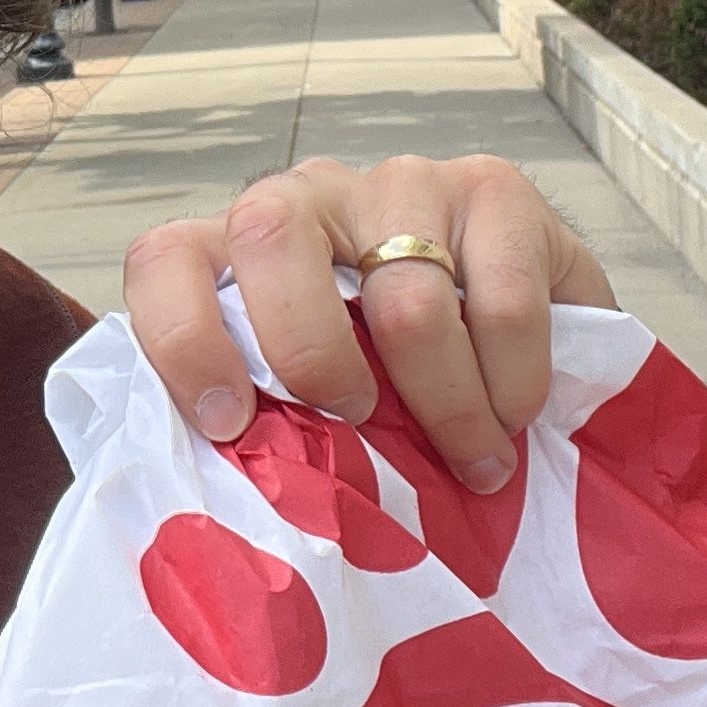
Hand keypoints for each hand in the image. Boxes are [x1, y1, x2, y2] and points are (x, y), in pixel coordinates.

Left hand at [121, 154, 618, 495]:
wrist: (538, 346)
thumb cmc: (398, 397)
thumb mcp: (315, 412)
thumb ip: (264, 433)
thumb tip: (232, 522)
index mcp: (238, 252)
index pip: (168, 258)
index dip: (183, 335)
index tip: (228, 424)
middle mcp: (310, 198)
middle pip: (271, 236)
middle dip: (310, 353)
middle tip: (359, 424)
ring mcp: (403, 184)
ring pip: (405, 294)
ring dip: (446, 406)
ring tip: (476, 466)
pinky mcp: (495, 190)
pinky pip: (501, 299)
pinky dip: (512, 380)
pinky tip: (518, 415)